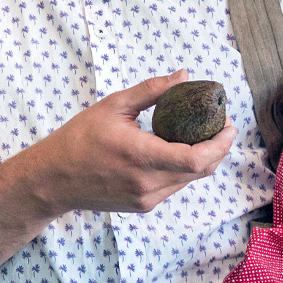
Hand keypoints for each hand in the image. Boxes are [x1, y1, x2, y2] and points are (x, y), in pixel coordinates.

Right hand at [14, 70, 235, 218]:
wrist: (53, 179)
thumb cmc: (79, 138)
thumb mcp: (114, 106)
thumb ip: (151, 91)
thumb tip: (183, 76)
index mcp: (141, 157)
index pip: (196, 158)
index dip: (220, 143)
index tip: (229, 125)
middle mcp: (147, 184)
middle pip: (200, 171)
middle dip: (217, 148)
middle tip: (221, 125)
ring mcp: (146, 199)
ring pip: (188, 180)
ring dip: (202, 159)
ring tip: (203, 135)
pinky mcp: (142, 206)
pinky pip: (173, 187)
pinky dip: (183, 169)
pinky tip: (178, 150)